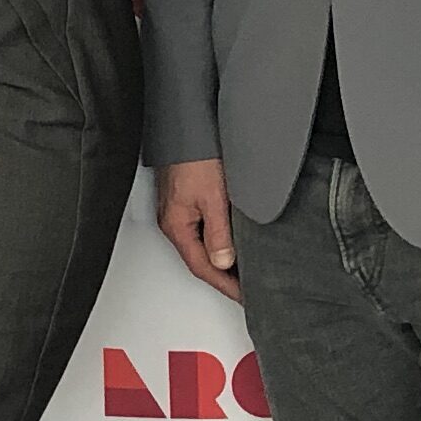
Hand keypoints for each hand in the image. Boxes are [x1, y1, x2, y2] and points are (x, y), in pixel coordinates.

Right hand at [157, 160, 243, 302]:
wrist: (185, 125)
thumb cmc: (194, 155)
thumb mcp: (213, 198)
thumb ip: (219, 233)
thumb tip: (223, 262)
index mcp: (177, 225)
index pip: (203, 268)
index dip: (225, 285)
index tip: (244, 296)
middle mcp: (173, 221)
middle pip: (199, 259)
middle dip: (223, 278)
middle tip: (247, 288)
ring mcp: (177, 210)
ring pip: (200, 244)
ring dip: (221, 260)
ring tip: (243, 270)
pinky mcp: (184, 199)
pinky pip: (201, 230)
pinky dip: (217, 241)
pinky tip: (230, 241)